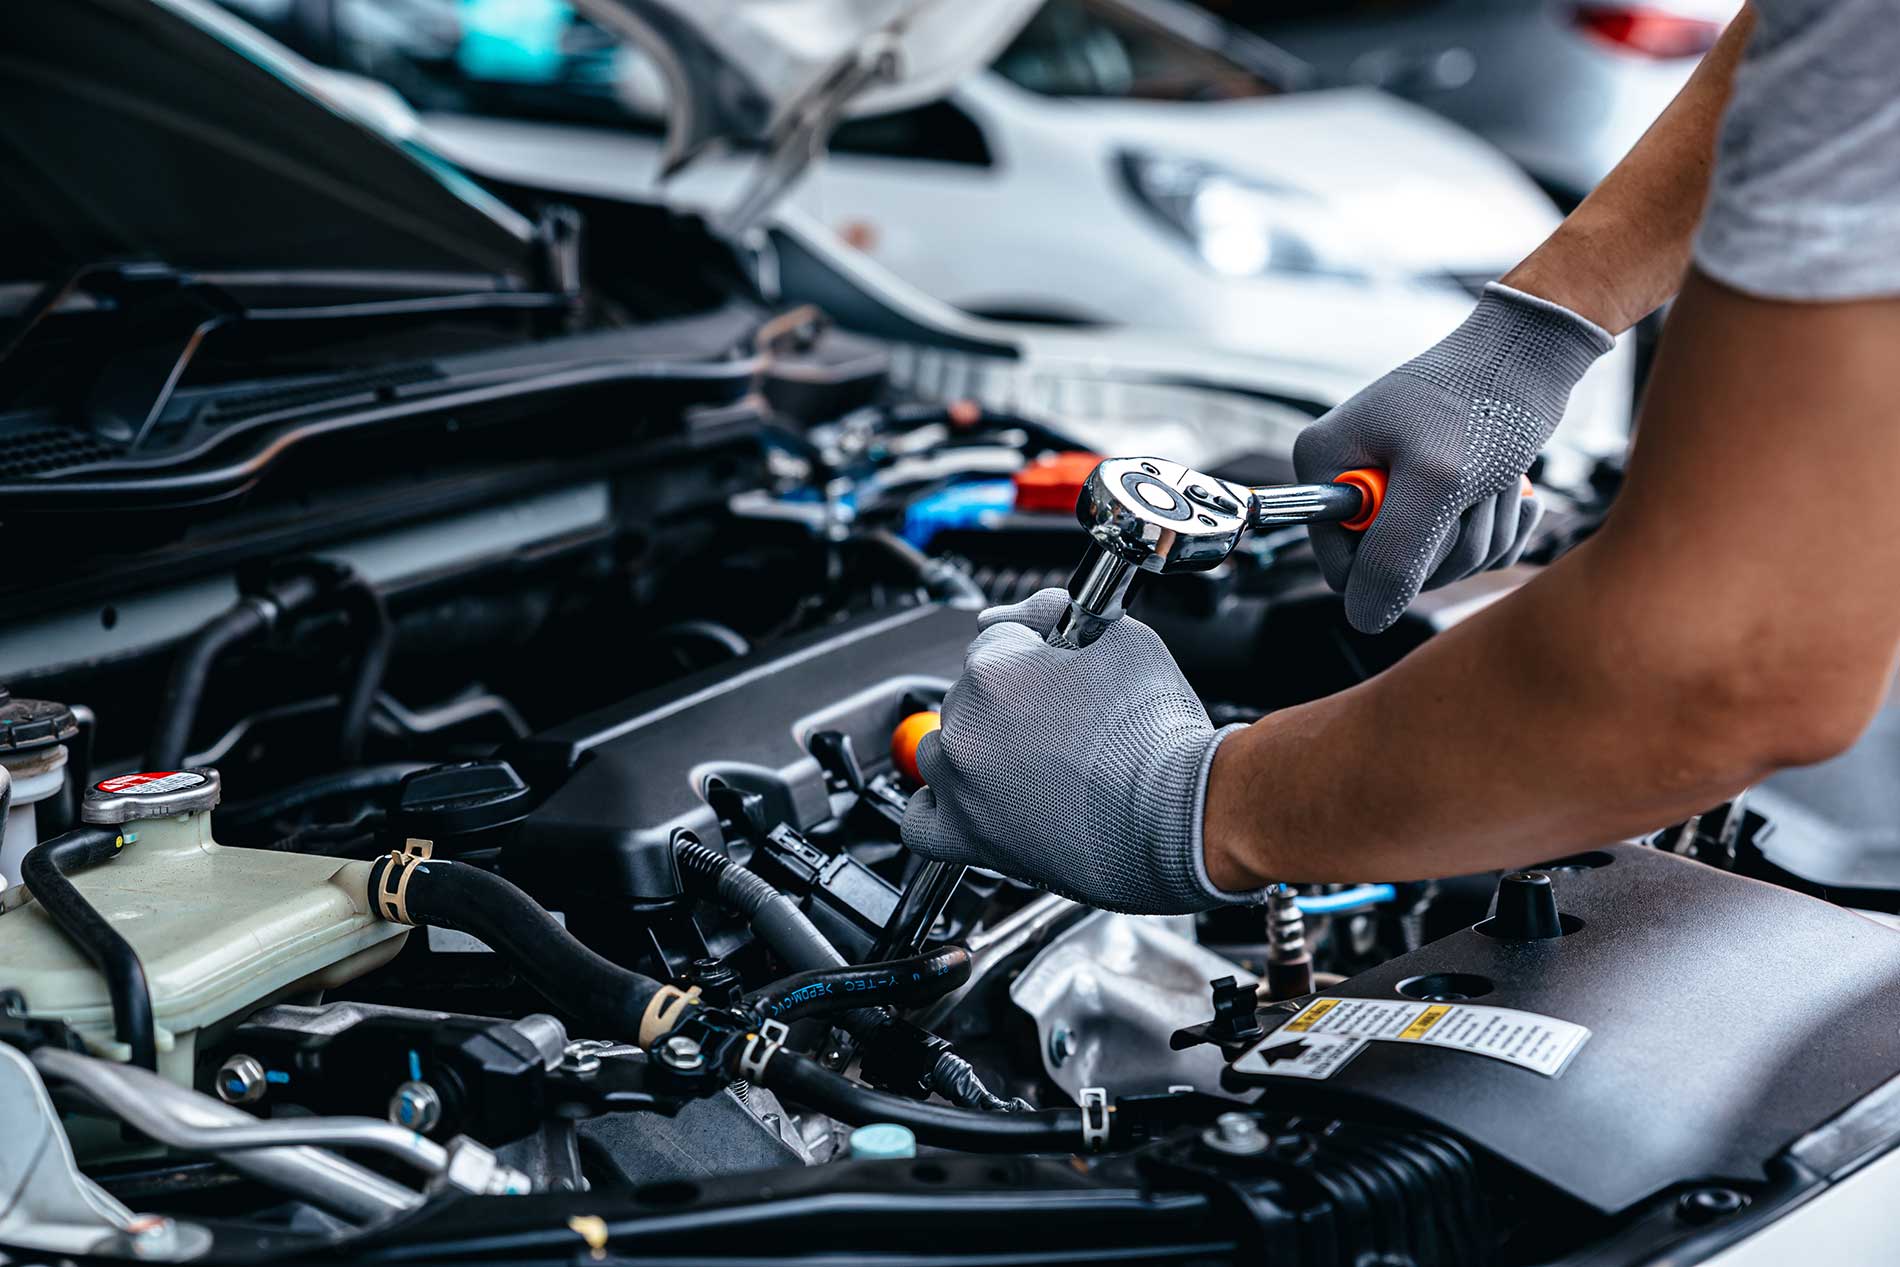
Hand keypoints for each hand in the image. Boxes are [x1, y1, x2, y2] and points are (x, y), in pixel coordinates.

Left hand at [901, 589, 1263, 914]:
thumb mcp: (1123, 639)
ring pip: (943, 750)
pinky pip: (920, 822)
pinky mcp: (968, 837)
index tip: (1058, 670)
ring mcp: (961, 783)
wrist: (1179, 815)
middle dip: (1008, 703)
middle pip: (968, 695)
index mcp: (994, 667)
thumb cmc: (1158, 733)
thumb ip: (1057, 609)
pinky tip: (969, 800)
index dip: (1033, 652)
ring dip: (976, 751)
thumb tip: (1029, 610)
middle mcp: (966, 722)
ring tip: (1031, 765)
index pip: (995, 638)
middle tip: (1061, 724)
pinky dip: (938, 808)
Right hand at [1293, 282, 1613, 633]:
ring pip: (1438, 563)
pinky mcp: (1438, 494)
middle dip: (1450, 542)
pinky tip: (1509, 489)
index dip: (1393, 564)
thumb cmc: (1484, 399)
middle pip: (1392, 570)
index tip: (1432, 517)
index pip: (1341, 568)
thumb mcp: (1437, 483)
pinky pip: (1467, 548)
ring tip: (1494, 479)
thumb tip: (1363, 619)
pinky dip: (1499, 527)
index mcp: (1326, 465)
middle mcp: (1351, 477)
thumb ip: (1393, 557)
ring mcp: (1395, 488)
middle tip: (1473, 489)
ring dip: (1482, 531)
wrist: (1534, 351)